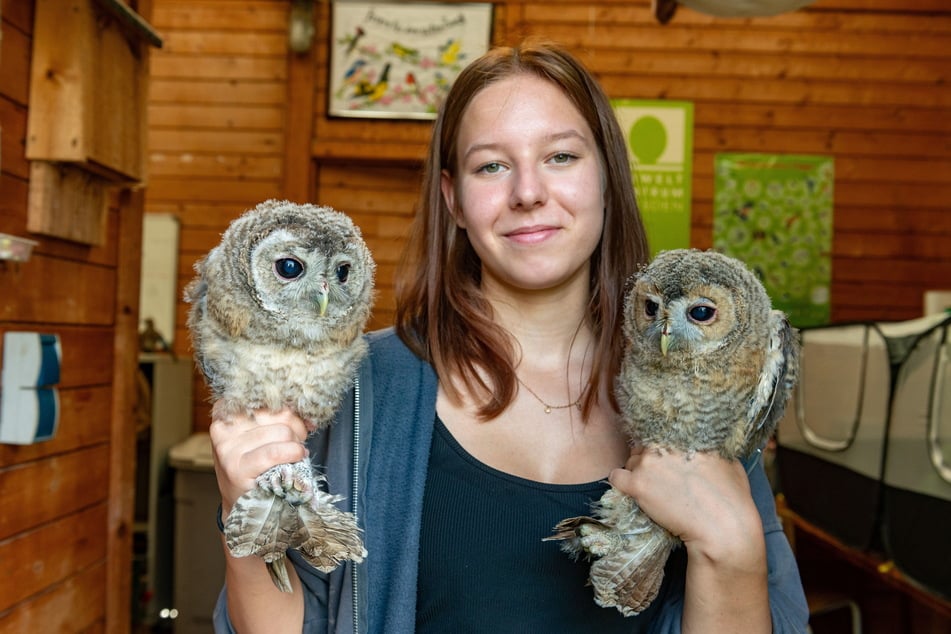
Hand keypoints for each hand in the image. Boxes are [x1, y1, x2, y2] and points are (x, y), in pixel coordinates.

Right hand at [209, 405, 310, 514]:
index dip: (287, 409)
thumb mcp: (259, 436)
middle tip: (295, 443)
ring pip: (282, 431)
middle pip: (279, 412)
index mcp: (226, 413)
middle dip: (296, 428)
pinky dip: (293, 454)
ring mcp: (228, 448)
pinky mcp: (237, 468)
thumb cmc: (255, 467)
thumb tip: (310, 415)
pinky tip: (295, 459)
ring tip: (293, 454)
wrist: (243, 506)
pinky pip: (275, 452)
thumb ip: (277, 419)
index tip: (292, 423)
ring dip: (297, 444)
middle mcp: (223, 428)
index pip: (267, 397)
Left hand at [608, 445, 761, 560]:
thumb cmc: (732, 498)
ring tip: (652, 490)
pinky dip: (622, 484)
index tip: (666, 460)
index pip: (660, 433)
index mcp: (684, 435)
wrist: (721, 527)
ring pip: (630, 461)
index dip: (662, 448)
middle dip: (650, 461)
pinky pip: (617, 478)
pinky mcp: (637, 484)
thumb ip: (711, 450)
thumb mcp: (729, 462)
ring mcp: (648, 463)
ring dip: (637, 473)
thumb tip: (707, 447)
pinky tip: (633, 492)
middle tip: (660, 479)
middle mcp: (663, 443)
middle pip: (644, 447)